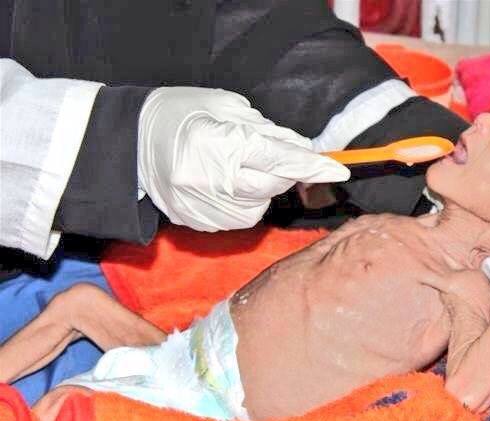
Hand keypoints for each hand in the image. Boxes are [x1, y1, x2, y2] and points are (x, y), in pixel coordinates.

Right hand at [137, 87, 349, 230]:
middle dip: (286, 170)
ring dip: (264, 186)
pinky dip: (246, 200)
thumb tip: (301, 149)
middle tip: (277, 154)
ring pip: (262, 205)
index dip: (313, 165)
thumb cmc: (177, 114)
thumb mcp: (224, 106)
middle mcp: (211, 180)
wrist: (128, 145)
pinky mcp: (200, 223)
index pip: (278, 158)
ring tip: (239, 165)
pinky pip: (242, 217)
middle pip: (274, 184)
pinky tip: (228, 183)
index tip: (340, 169)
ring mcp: (204, 207)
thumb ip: (266, 130)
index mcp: (217, 143)